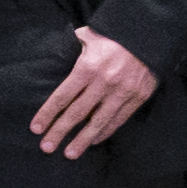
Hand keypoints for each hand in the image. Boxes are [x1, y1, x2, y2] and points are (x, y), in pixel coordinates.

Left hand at [26, 30, 162, 158]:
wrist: (151, 34)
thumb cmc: (114, 35)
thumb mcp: (89, 37)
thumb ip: (72, 48)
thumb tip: (56, 53)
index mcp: (88, 67)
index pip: (62, 96)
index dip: (48, 114)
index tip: (36, 128)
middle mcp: (104, 82)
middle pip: (77, 113)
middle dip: (59, 132)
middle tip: (46, 147)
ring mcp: (122, 92)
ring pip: (98, 122)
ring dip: (82, 140)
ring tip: (69, 153)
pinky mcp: (138, 97)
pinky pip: (118, 119)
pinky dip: (105, 132)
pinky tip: (93, 140)